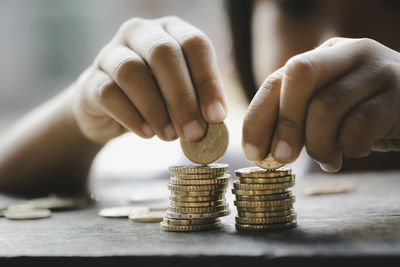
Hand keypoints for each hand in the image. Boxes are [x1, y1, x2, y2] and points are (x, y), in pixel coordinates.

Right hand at [72, 16, 226, 143]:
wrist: (110, 109)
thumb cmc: (155, 97)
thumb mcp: (180, 93)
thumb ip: (197, 101)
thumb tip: (214, 121)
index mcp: (171, 31)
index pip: (194, 43)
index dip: (208, 80)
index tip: (216, 116)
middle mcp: (140, 33)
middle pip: (163, 53)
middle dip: (182, 96)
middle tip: (194, 132)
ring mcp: (111, 53)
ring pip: (132, 71)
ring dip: (156, 108)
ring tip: (169, 136)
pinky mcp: (90, 79)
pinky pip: (109, 93)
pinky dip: (131, 116)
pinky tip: (146, 133)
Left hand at [243, 37, 399, 171]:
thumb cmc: (366, 113)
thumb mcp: (329, 108)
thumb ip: (299, 118)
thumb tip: (262, 150)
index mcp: (324, 55)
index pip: (277, 79)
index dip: (258, 116)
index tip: (252, 151)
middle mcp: (349, 53)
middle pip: (299, 74)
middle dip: (285, 122)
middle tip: (281, 157)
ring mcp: (377, 70)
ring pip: (326, 107)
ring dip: (318, 145)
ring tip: (327, 158)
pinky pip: (358, 126)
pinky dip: (349, 149)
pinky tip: (353, 152)